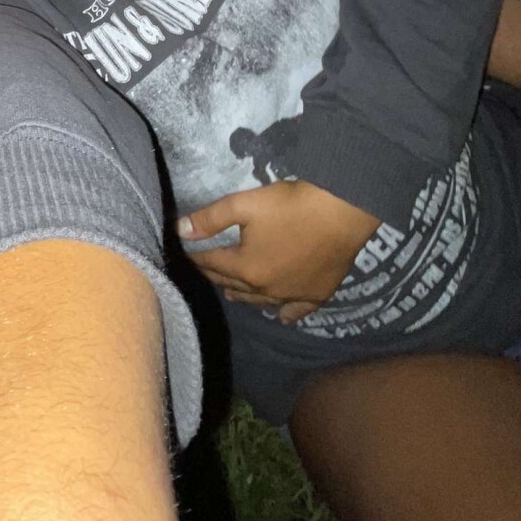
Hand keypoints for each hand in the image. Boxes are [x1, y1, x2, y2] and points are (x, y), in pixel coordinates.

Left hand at [178, 180, 379, 319]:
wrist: (339, 213)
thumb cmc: (289, 205)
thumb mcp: (244, 204)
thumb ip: (210, 219)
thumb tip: (180, 230)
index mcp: (246, 268)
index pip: (212, 264)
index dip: (197, 256)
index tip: (186, 252)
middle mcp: (266, 289)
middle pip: (234, 284)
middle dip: (216, 275)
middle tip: (206, 269)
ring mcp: (292, 295)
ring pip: (260, 301)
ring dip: (244, 295)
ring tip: (232, 293)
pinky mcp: (317, 295)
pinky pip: (296, 311)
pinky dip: (285, 313)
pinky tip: (281, 316)